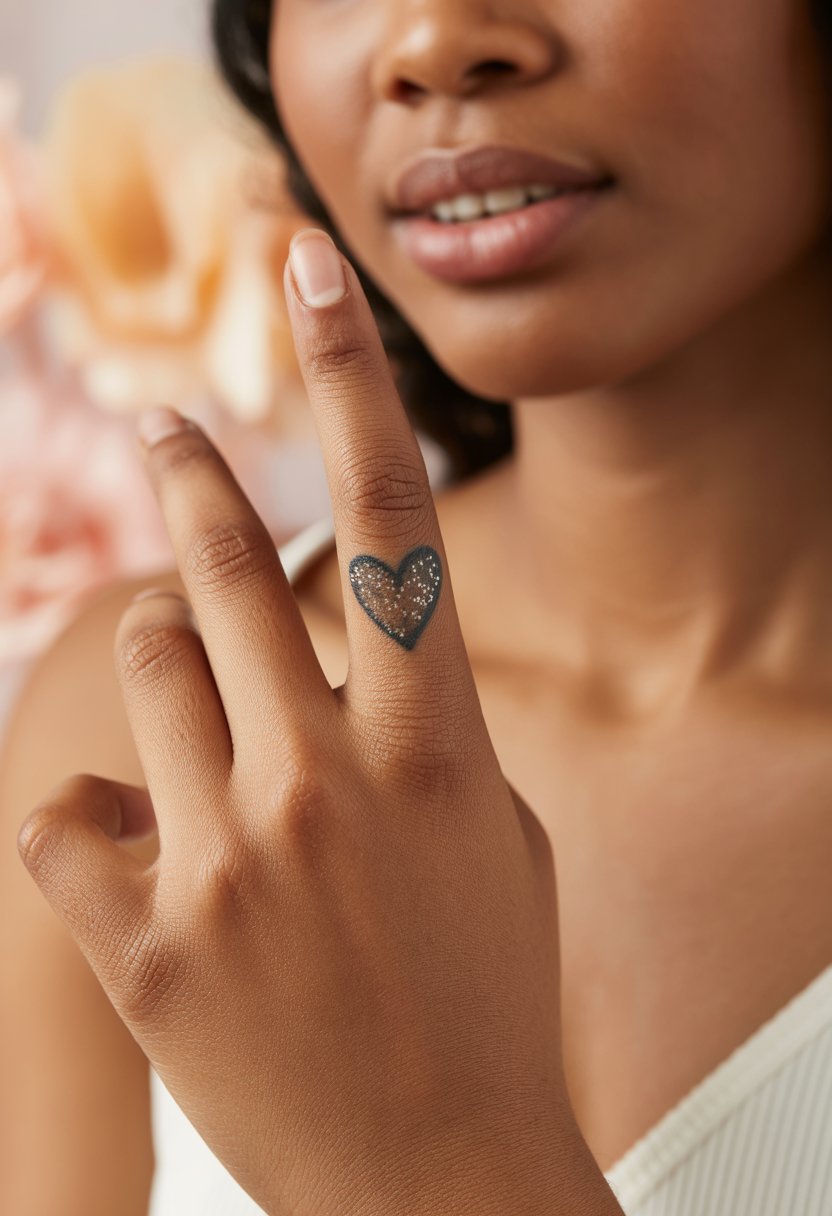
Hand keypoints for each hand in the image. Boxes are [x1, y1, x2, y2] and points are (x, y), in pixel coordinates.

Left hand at [17, 231, 597, 1215]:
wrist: (436, 1176)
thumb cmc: (484, 994)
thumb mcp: (494, 839)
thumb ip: (416, 737)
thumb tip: (329, 669)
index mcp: (435, 750)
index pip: (398, 522)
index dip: (354, 381)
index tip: (316, 276)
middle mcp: (326, 783)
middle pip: (231, 570)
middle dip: (195, 484)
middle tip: (170, 433)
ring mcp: (227, 862)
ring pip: (143, 673)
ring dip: (164, 667)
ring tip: (196, 709)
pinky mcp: (143, 947)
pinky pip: (64, 816)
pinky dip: (91, 815)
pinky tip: (137, 848)